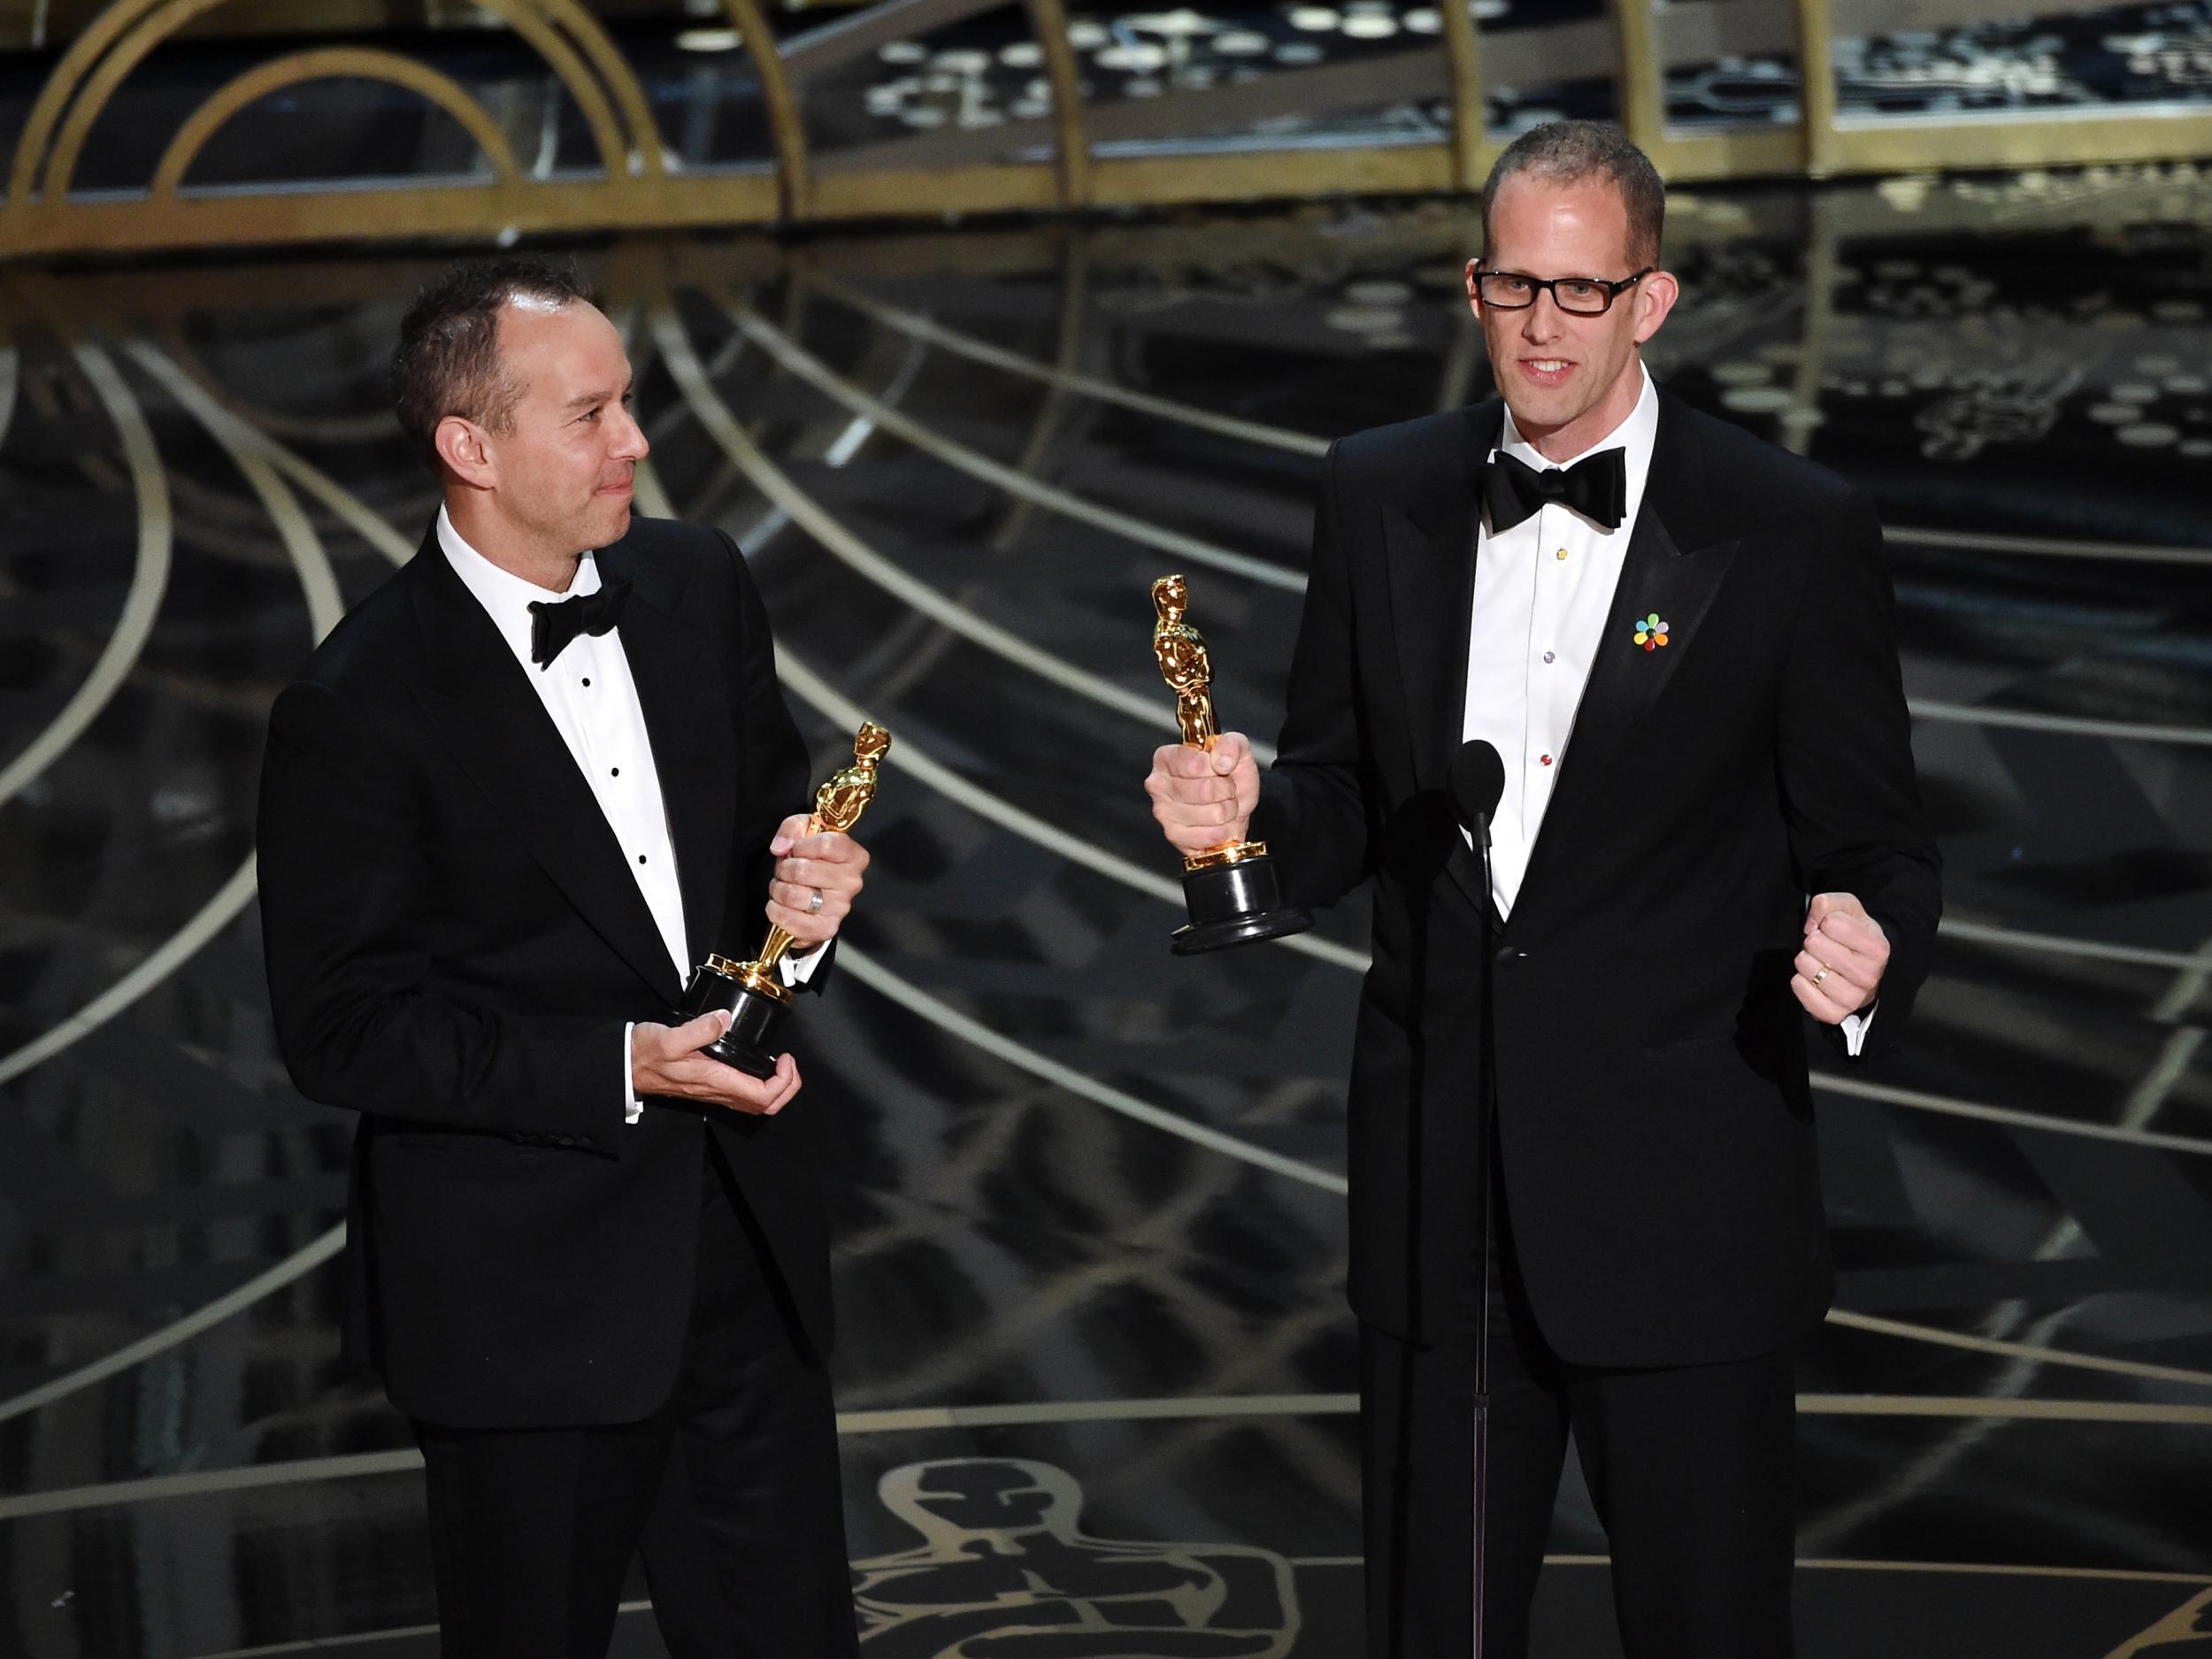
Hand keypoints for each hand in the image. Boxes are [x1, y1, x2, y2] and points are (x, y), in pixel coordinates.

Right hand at [630, 1011, 801, 1114]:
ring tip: (780, 1065)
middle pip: (765, 1106)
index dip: (783, 1081)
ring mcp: (713, 1092)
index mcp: (714, 1080)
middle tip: (789, 1063)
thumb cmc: (644, 1053)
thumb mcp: (669, 1036)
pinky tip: (759, 1066)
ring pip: (755, 1104)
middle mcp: (717, 1092)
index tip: (784, 1057)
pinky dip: (761, 1086)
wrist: (624, 1066)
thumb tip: (724, 1018)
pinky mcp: (708, 1087)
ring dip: (776, 1089)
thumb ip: (699, 1028)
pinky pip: (743, 1096)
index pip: (763, 1096)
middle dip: (787, 1088)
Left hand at [766, 818, 868, 943]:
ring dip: (778, 890)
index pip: (827, 844)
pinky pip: (791, 920)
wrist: (813, 890)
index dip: (802, 845)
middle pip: (803, 871)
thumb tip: (780, 848)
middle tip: (785, 871)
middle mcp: (852, 882)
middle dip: (784, 869)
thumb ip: (792, 828)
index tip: (796, 849)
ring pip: (793, 895)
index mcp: (854, 856)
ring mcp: (841, 908)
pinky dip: (777, 912)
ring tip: (783, 887)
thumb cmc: (811, 858)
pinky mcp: (826, 928)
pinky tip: (780, 905)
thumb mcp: (804, 830)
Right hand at [1146, 732, 1258, 856]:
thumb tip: (1222, 761)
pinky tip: (1220, 824)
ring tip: (1223, 806)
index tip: (1221, 768)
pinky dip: (1225, 830)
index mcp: (1167, 757)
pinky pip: (1211, 835)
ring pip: (1213, 814)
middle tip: (1226, 790)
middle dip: (1227, 791)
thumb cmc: (1230, 779)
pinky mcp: (1174, 836)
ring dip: (1228, 811)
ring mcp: (1163, 812)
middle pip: (1205, 790)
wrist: (1234, 810)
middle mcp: (1158, 784)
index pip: (1194, 763)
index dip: (1216, 768)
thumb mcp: (1238, 753)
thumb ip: (1232, 744)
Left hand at [1793, 892, 1888, 1023]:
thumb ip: (1829, 903)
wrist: (1863, 971)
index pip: (1831, 923)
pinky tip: (1809, 979)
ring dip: (1805, 961)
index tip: (1832, 930)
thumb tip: (1811, 924)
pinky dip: (1800, 983)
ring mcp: (1854, 997)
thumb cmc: (1853, 936)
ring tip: (1818, 962)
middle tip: (1823, 947)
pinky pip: (1803, 993)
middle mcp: (1869, 975)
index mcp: (1877, 947)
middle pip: (1815, 944)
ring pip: (1807, 968)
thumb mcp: (1847, 910)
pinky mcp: (1835, 1013)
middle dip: (1813, 941)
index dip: (1825, 922)